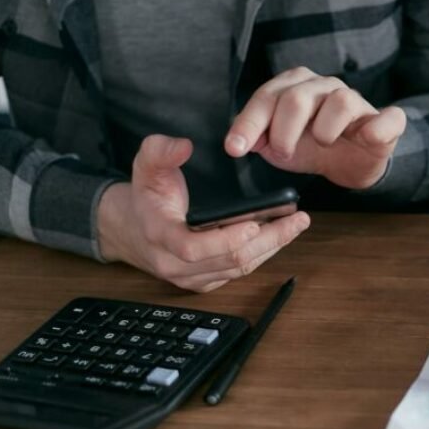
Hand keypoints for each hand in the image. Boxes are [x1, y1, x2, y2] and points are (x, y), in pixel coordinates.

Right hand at [97, 134, 310, 292]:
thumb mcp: (144, 166)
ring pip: (239, 269)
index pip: (193, 248)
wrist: (132, 229)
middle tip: (296, 220)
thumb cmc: (145, 196)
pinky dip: (262, 254)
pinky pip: (239, 272)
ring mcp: (192, 278)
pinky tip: (280, 235)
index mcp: (160, 237)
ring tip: (296, 225)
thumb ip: (160, 151)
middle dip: (268, 241)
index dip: (225, 240)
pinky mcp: (205, 282)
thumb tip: (183, 146)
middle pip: (229, 261)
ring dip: (272, 247)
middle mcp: (175, 264)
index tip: (254, 223)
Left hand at [224, 67, 406, 189]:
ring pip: (340, 102)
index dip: (249, 123)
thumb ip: (258, 139)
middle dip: (283, 132)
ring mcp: (357, 101)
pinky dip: (377, 128)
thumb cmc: (313, 147)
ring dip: (324, 131)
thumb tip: (242, 141)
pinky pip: (387, 118)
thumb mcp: (279, 146)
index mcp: (296, 86)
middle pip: (297, 98)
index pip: (267, 97)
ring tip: (322, 144)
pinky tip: (366, 137)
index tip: (235, 148)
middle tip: (284, 152)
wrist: (351, 163)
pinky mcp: (385, 121)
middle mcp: (325, 86)